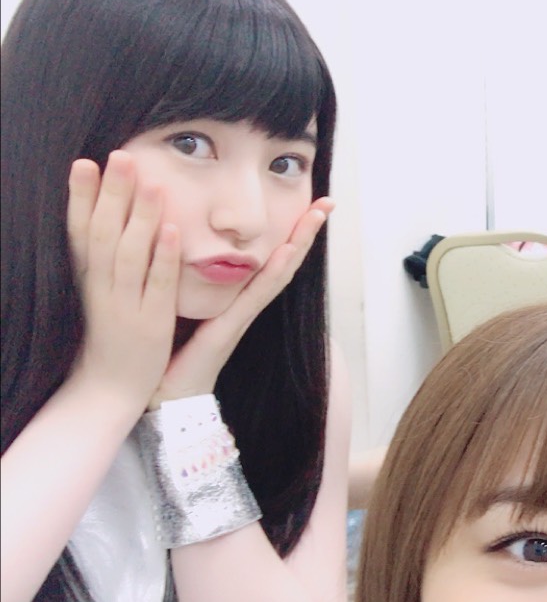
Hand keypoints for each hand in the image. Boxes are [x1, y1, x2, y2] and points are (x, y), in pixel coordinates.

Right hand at [65, 151, 179, 407]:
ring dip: (139, 217)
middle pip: (103, 234)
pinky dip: (163, 258)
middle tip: (120, 156)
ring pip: (130, 255)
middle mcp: (101, 289)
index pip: (80, 231)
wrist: (106, 391)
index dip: (80, 197)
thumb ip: (99, 262)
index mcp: (87, 280)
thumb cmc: (105, 338)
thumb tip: (98, 222)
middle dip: (112, 195)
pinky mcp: (150, 324)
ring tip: (151, 182)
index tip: (84, 162)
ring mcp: (125, 306)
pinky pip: (157, 286)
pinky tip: (170, 230)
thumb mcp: (95, 295)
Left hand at [152, 197, 333, 404]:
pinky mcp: (230, 329)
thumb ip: (183, 280)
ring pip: (279, 273)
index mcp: (235, 299)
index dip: (289, 232)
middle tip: (327, 202)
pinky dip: (273, 272)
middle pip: (285, 261)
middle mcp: (245, 305)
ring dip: (300, 243)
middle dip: (306, 231)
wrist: (164, 399)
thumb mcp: (175, 307)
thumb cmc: (165, 355)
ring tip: (317, 216)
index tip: (306, 205)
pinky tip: (285, 251)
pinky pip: (256, 296)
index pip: (269, 259)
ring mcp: (242, 317)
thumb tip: (174, 245)